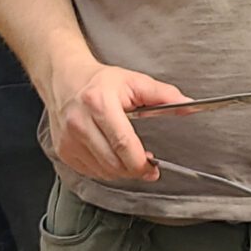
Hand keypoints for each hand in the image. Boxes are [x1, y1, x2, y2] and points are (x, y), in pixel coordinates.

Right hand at [45, 64, 189, 186]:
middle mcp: (79, 122)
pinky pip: (90, 172)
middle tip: (145, 164)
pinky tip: (111, 155)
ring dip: (120, 171)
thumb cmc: (100, 82)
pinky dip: (105, 170)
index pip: (123, 144)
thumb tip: (188, 105)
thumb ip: (163, 95)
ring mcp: (68, 139)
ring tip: (128, 156)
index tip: (153, 168)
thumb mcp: (134, 81)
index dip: (141, 163)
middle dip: (134, 169)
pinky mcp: (62, 150)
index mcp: (99, 103)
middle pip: (113, 163)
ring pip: (102, 172)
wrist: (65, 79)